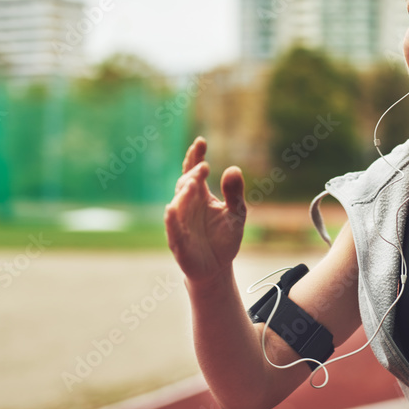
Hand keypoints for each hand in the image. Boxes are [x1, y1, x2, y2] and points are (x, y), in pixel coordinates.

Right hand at [164, 137, 246, 284]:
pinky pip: (173, 229)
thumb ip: (234, 192)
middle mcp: (187, 206)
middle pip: (186, 185)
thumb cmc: (224, 237)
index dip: (195, 156)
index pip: (194, 171)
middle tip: (204, 166)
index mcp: (200, 196)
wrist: (217, 267)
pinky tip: (172, 209)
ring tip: (193, 183)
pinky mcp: (179, 242)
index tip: (201, 141)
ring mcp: (181, 223)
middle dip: (193, 175)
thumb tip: (234, 168)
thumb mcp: (236, 213)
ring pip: (178, 205)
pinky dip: (172, 220)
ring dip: (183, 194)